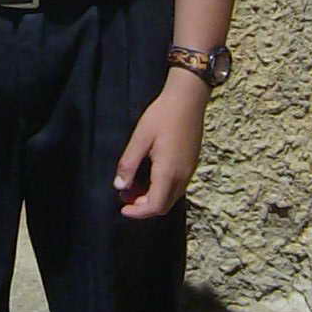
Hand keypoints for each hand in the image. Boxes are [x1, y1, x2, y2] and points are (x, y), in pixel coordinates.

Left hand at [113, 71, 209, 218]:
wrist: (188, 98)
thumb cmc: (162, 115)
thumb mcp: (140, 138)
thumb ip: (128, 164)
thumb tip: (119, 186)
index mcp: (168, 172)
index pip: (155, 206)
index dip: (138, 212)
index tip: (122, 209)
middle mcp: (182, 176)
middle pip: (164, 206)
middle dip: (144, 207)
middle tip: (126, 196)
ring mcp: (189, 170)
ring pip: (171, 197)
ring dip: (153, 198)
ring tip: (134, 185)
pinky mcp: (191, 163)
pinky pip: (177, 186)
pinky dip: (161, 189)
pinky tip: (149, 175)